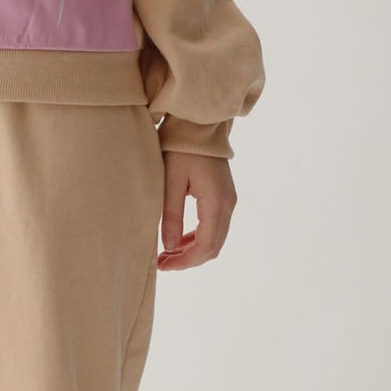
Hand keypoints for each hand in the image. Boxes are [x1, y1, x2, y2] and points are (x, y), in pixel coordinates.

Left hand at [158, 150, 235, 270]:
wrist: (198, 124)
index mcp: (216, 202)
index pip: (206, 245)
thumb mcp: (170, 181)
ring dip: (192, 250)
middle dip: (188, 260)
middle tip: (162, 264)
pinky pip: (214, 226)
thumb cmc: (180, 148)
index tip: (164, 266)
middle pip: (213, 246)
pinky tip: (178, 241)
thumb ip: (171, 215)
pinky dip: (197, 238)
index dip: (185, 261)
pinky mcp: (223, 196)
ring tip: (166, 255)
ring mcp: (228, 200)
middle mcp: (228, 204)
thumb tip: (169, 247)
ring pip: (215, 238)